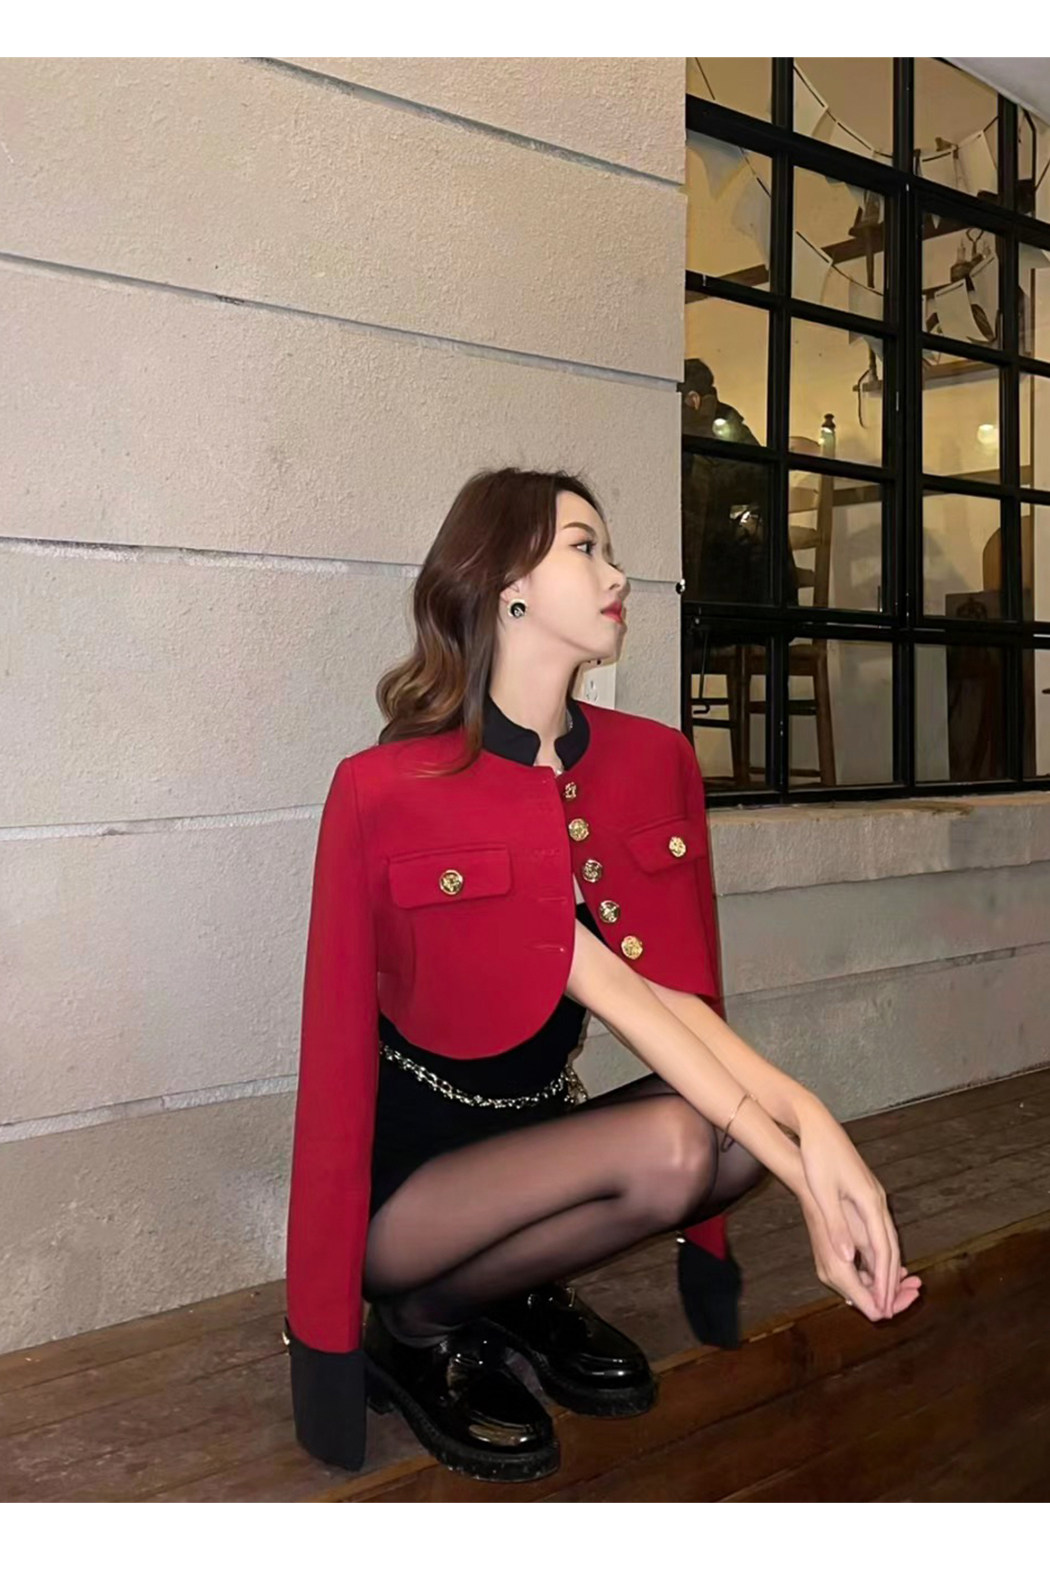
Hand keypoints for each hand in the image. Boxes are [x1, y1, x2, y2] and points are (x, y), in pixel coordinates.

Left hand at [796, 1100, 919, 1318]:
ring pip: (886, 1239)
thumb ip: (836, 1225)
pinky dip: (879, 1251)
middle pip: (890, 1247)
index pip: (882, 1248)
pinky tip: (873, 1262)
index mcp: (869, 1201)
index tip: (884, 1304)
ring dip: (888, 1267)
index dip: (884, 1279)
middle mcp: (876, 1200)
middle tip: (889, 1308)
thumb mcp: (822, 1191)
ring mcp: (872, 1196)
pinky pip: (878, 1230)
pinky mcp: (865, 1194)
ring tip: (886, 1293)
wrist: (817, 1124)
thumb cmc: (817, 1155)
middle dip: (891, 1279)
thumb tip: (848, 1258)